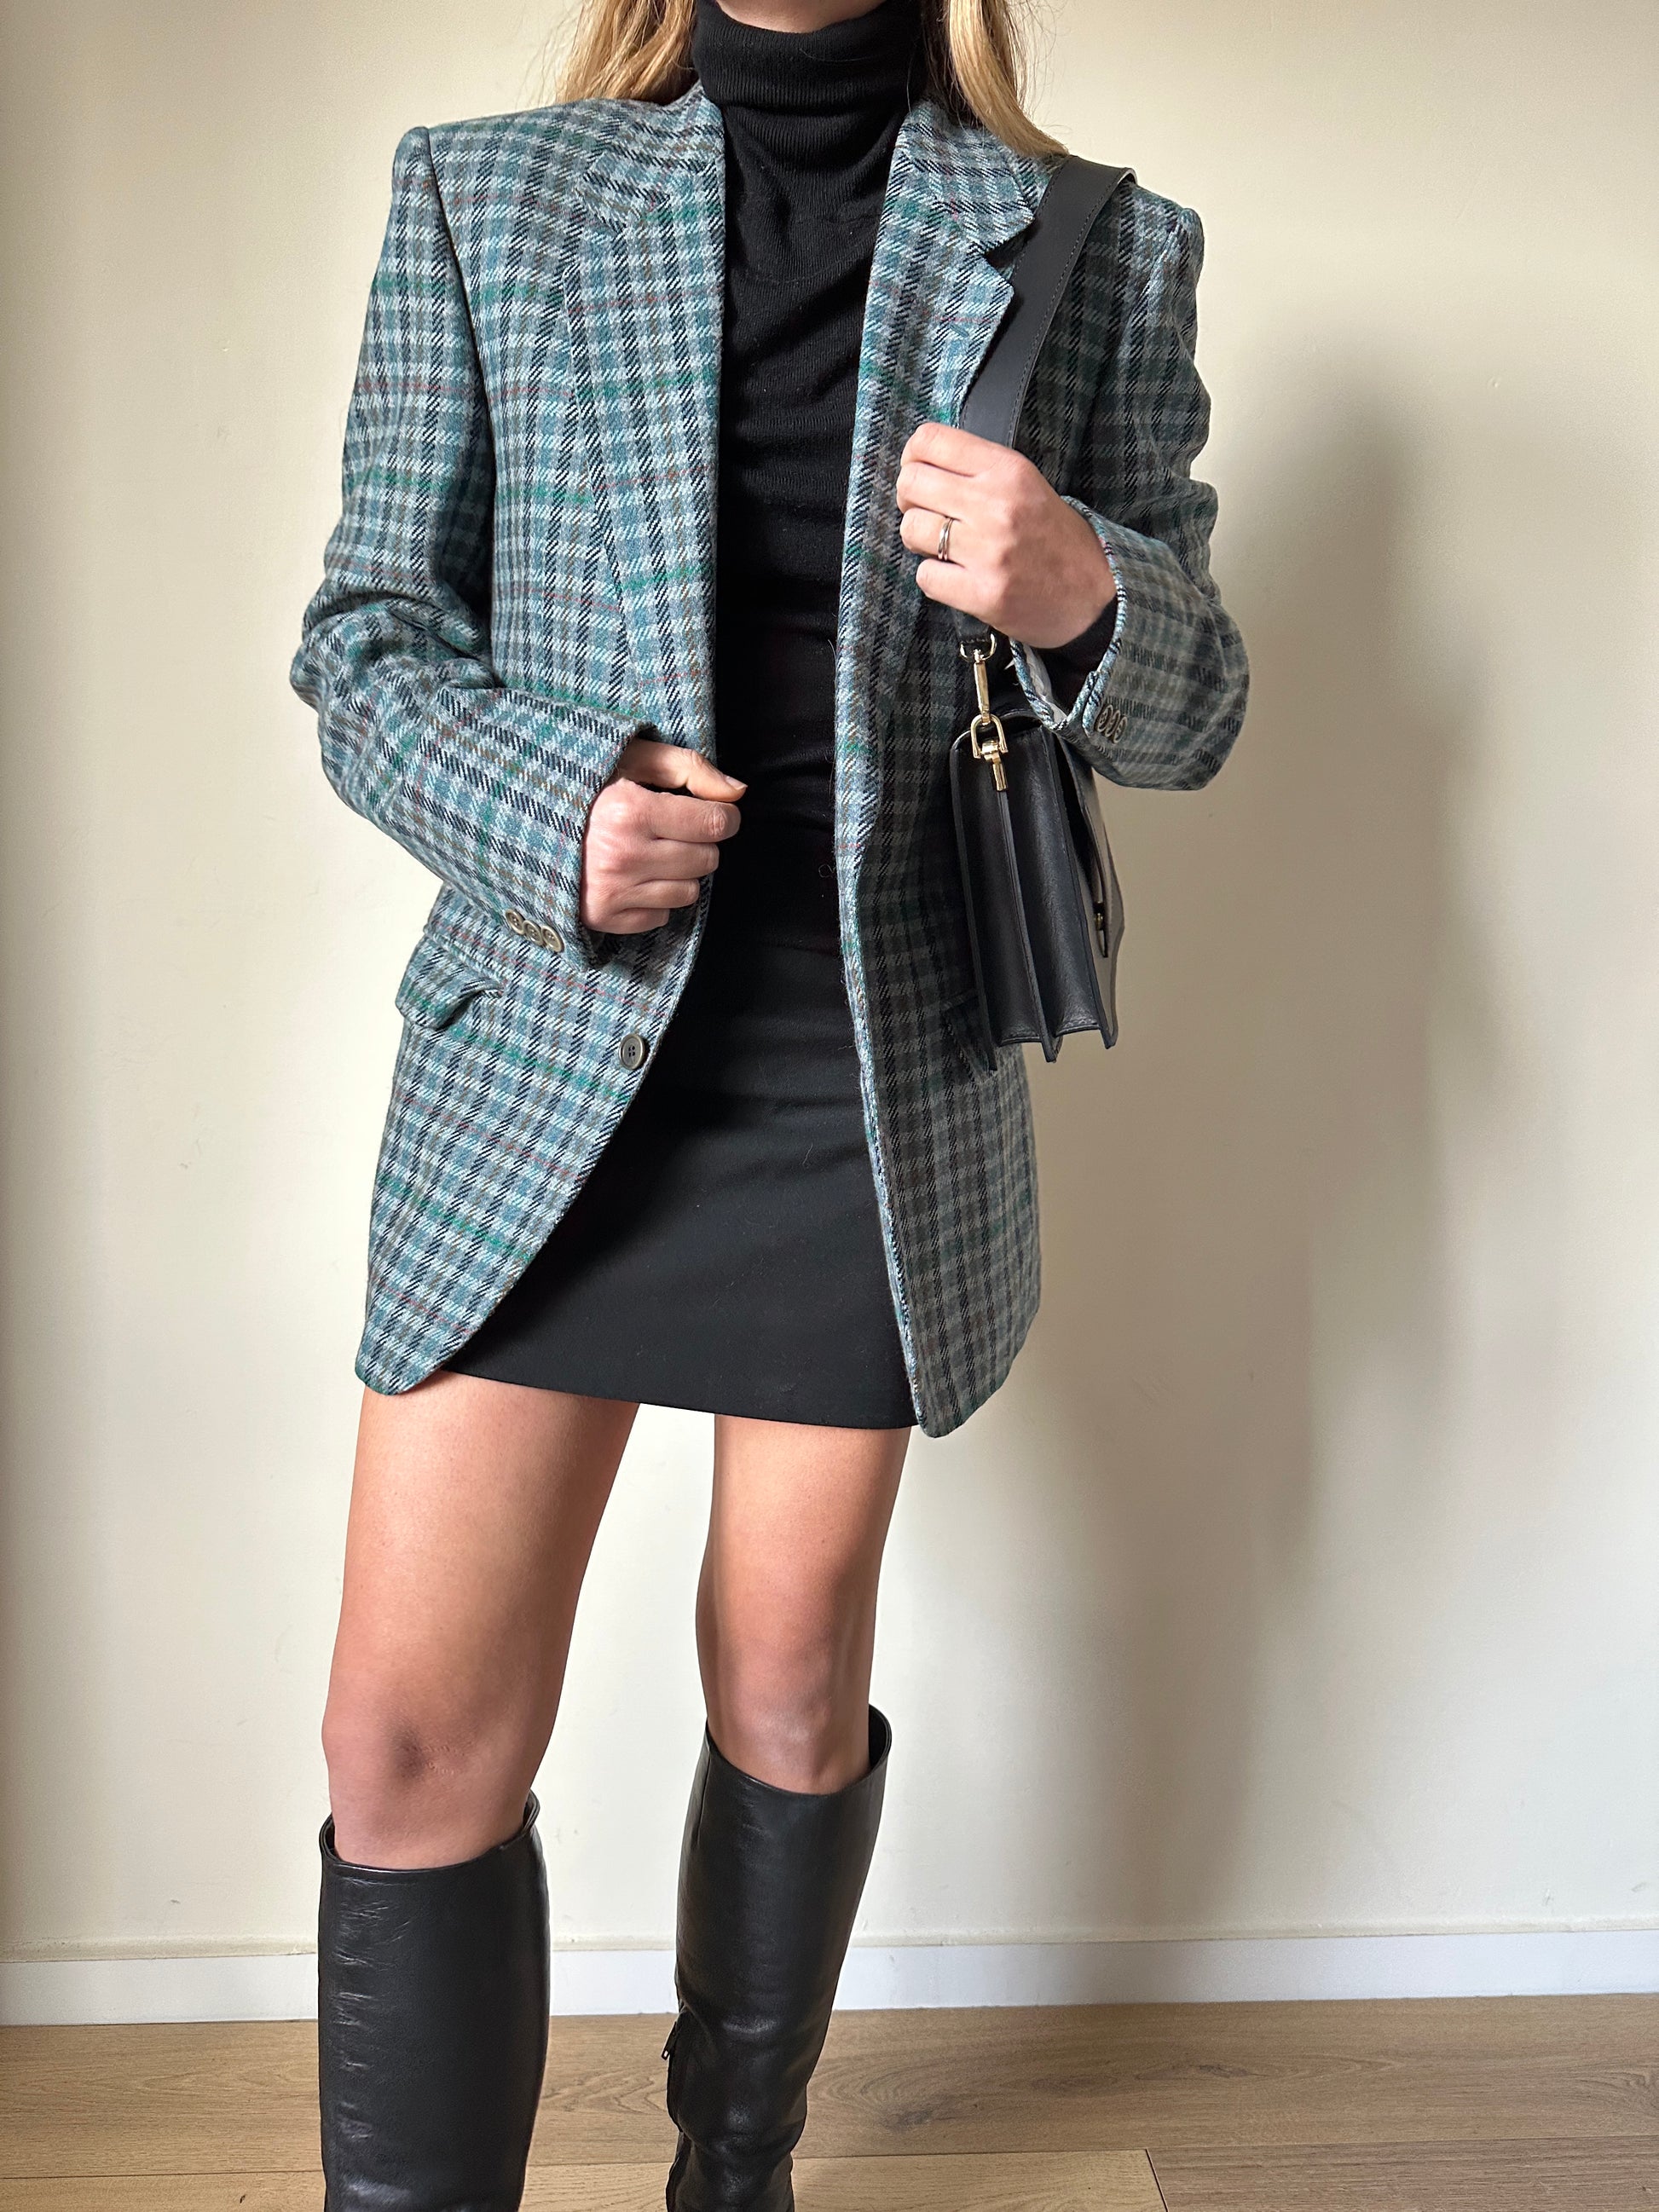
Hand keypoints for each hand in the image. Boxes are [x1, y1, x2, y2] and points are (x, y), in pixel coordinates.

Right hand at [580, 738, 743, 934]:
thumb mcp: (633, 759)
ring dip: (680, 873)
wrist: (524, 821)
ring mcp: (613, 891)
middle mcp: (623, 855)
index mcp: (631, 811)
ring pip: (689, 892)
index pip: (715, 823)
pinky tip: (633, 877)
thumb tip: (737, 792)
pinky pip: (662, 916)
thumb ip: (689, 768)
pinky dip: (655, 899)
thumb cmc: (586, 786)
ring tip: (651, 853)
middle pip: (707, 860)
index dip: (725, 816)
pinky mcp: (604, 916)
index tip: (716, 812)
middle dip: (698, 843)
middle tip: (670, 830)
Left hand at [896, 422, 1115, 649]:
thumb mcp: (1026, 485)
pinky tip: (955, 576)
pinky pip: (925, 576)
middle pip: (911, 483)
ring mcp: (989, 551)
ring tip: (942, 547)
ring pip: (912, 530)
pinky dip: (933, 577)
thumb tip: (920, 464)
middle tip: (927, 514)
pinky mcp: (983, 594)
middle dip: (909, 500)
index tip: (920, 475)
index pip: (930, 441)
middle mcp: (997, 505)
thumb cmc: (1054, 538)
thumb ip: (979, 470)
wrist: (1094, 593)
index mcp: (1008, 470)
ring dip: (919, 541)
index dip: (912, 459)